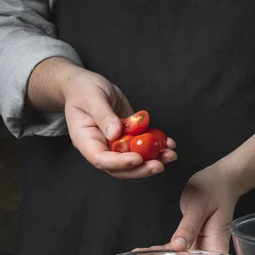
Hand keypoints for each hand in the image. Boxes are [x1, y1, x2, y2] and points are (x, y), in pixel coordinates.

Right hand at [27, 57, 176, 178]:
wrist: (86, 86)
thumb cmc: (83, 91)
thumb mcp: (92, 98)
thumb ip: (103, 115)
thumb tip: (115, 133)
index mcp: (86, 142)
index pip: (102, 160)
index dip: (120, 162)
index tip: (138, 158)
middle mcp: (101, 148)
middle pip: (120, 168)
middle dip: (141, 168)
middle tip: (159, 165)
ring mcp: (116, 144)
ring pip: (134, 160)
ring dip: (154, 159)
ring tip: (171, 154)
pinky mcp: (128, 137)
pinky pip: (142, 146)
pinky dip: (157, 147)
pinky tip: (169, 143)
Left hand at [130, 162, 240, 254]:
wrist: (221, 178)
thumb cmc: (215, 190)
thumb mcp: (200, 207)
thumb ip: (188, 227)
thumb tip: (177, 247)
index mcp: (216, 246)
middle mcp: (206, 250)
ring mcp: (197, 245)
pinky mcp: (188, 238)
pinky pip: (170, 249)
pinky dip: (156, 252)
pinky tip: (140, 253)